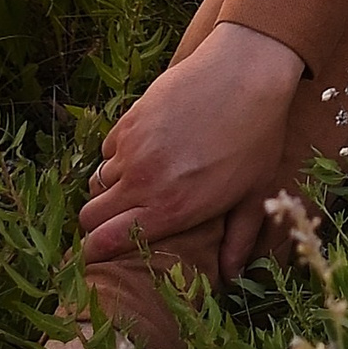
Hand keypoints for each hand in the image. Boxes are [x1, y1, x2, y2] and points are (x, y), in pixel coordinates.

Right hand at [79, 21, 304, 282]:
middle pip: (89, 215)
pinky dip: (118, 155)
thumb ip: (239, 239)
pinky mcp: (130, 118)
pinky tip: (145, 151)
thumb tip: (231, 277)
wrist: (247, 71)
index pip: (105, 242)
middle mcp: (143, 181)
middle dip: (97, 224)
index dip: (95, 252)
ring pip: (98, 180)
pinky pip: (108, 148)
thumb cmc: (258, 135)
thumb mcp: (254, 192)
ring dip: (111, 187)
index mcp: (170, 208)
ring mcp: (133, 147)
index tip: (100, 253)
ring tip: (138, 184)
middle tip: (117, 221)